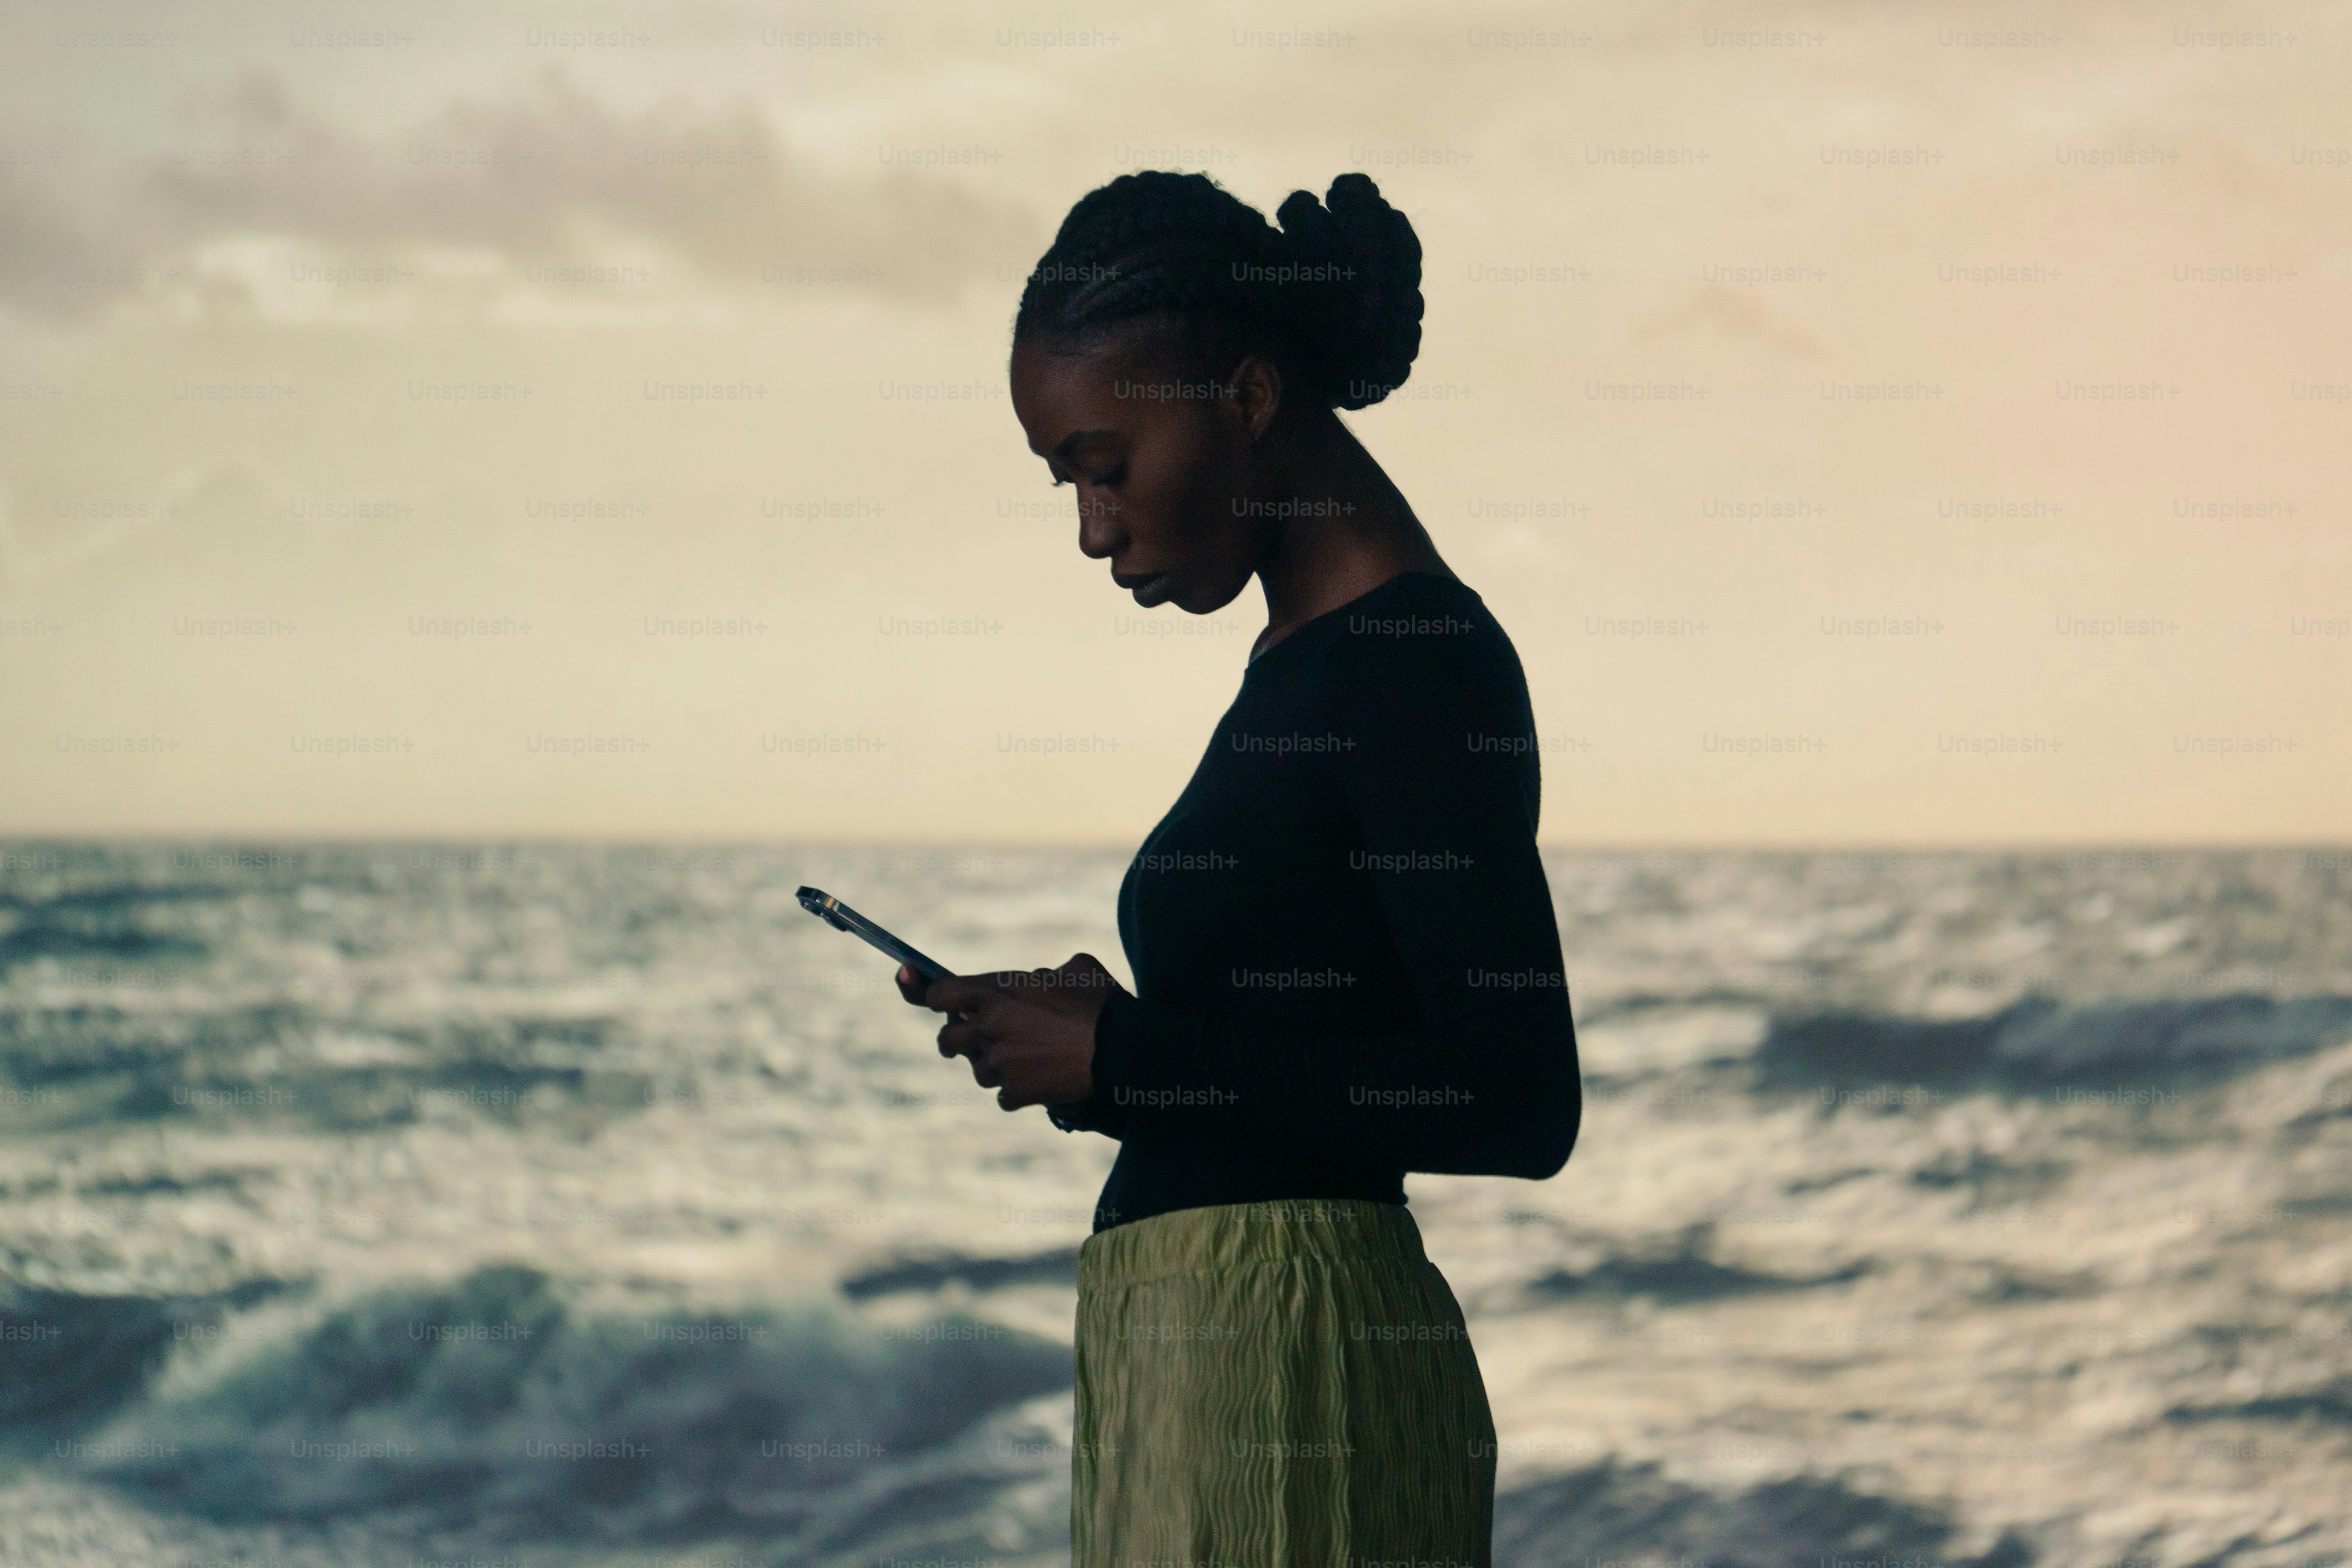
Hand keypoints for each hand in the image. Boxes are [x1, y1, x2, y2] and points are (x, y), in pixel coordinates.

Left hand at [896, 953, 1122, 1110]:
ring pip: (979, 1071)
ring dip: (995, 1065)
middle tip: (975, 1038)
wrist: (1121, 1049)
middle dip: (955, 1041)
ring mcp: (999, 1064)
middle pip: (945, 1041)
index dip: (931, 994)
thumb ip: (1047, 973)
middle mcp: (988, 1028)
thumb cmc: (1101, 1003)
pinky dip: (1017, 1090)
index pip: (936, 993)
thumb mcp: (1076, 969)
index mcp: (995, 991)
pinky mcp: (1015, 1093)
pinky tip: (1041, 1079)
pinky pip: (1003, 1095)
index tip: (934, 998)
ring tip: (1030, 1057)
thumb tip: (1044, 979)